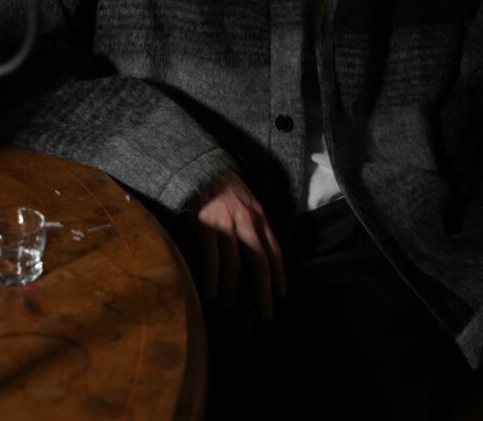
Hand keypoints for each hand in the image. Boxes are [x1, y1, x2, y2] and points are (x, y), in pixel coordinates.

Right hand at [186, 169, 286, 319]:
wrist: (201, 169)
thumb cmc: (224, 186)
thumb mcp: (248, 200)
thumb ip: (254, 222)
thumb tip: (260, 250)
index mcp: (258, 216)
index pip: (274, 250)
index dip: (279, 274)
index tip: (281, 294)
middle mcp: (246, 222)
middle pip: (259, 263)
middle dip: (264, 291)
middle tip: (266, 313)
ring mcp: (226, 225)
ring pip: (235, 266)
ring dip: (233, 290)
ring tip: (231, 306)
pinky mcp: (206, 228)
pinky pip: (212, 260)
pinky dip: (213, 280)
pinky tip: (212, 294)